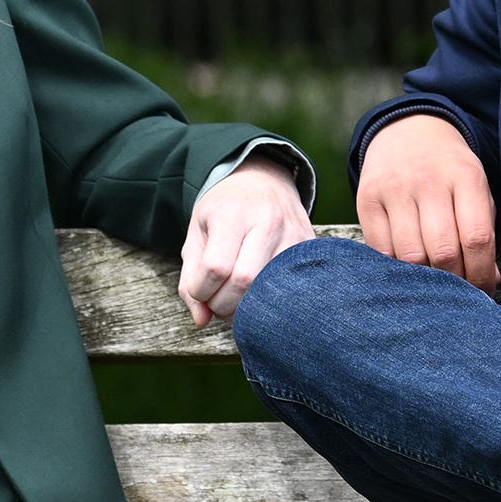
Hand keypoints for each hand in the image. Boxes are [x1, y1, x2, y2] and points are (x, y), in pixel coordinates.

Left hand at [179, 158, 316, 326]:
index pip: (215, 269)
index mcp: (231, 214)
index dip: (201, 291)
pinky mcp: (309, 247)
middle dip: (223, 304)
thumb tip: (201, 321)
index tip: (200, 291)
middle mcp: (267, 222)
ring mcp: (293, 235)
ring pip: (271, 291)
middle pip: (244, 283)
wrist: (262, 179)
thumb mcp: (197, 234)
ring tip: (237, 297)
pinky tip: (259, 293)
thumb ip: (191, 279)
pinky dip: (271, 300)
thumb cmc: (224, 210)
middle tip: (217, 300)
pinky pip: (290, 288)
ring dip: (247, 308)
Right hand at [357, 113, 498, 291]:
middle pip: (443, 252)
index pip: (476, 237)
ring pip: (410, 256)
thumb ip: (484, 233)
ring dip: (424, 281)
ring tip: (433, 285)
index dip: (481, 274)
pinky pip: (381, 251)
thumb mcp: (475, 190)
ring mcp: (394, 190)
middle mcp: (428, 181)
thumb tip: (488, 282)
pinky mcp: (366, 199)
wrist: (407, 130)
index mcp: (465, 176)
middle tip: (458, 293)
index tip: (482, 292)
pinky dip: (396, 270)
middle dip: (454, 283)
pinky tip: (407, 271)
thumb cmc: (449, 171)